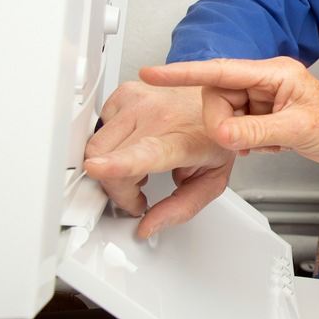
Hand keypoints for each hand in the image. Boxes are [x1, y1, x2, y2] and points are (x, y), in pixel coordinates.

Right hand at [83, 82, 234, 238]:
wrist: (222, 98)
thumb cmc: (216, 136)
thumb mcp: (213, 179)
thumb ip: (182, 208)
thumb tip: (148, 225)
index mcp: (184, 140)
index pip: (147, 153)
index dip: (118, 164)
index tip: (98, 169)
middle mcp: (160, 115)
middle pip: (107, 161)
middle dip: (117, 188)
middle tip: (137, 193)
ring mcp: (140, 100)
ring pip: (96, 147)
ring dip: (110, 167)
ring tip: (138, 167)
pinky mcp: (125, 92)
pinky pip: (99, 128)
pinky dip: (111, 144)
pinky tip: (134, 144)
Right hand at [138, 57, 318, 202]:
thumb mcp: (297, 131)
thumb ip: (256, 131)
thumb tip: (224, 132)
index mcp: (274, 73)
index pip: (220, 71)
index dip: (183, 72)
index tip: (153, 72)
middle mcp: (265, 81)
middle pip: (216, 96)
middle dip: (223, 123)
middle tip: (244, 140)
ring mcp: (263, 98)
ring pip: (224, 114)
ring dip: (236, 134)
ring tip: (265, 142)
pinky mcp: (262, 114)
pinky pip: (235, 125)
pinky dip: (244, 139)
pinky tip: (267, 144)